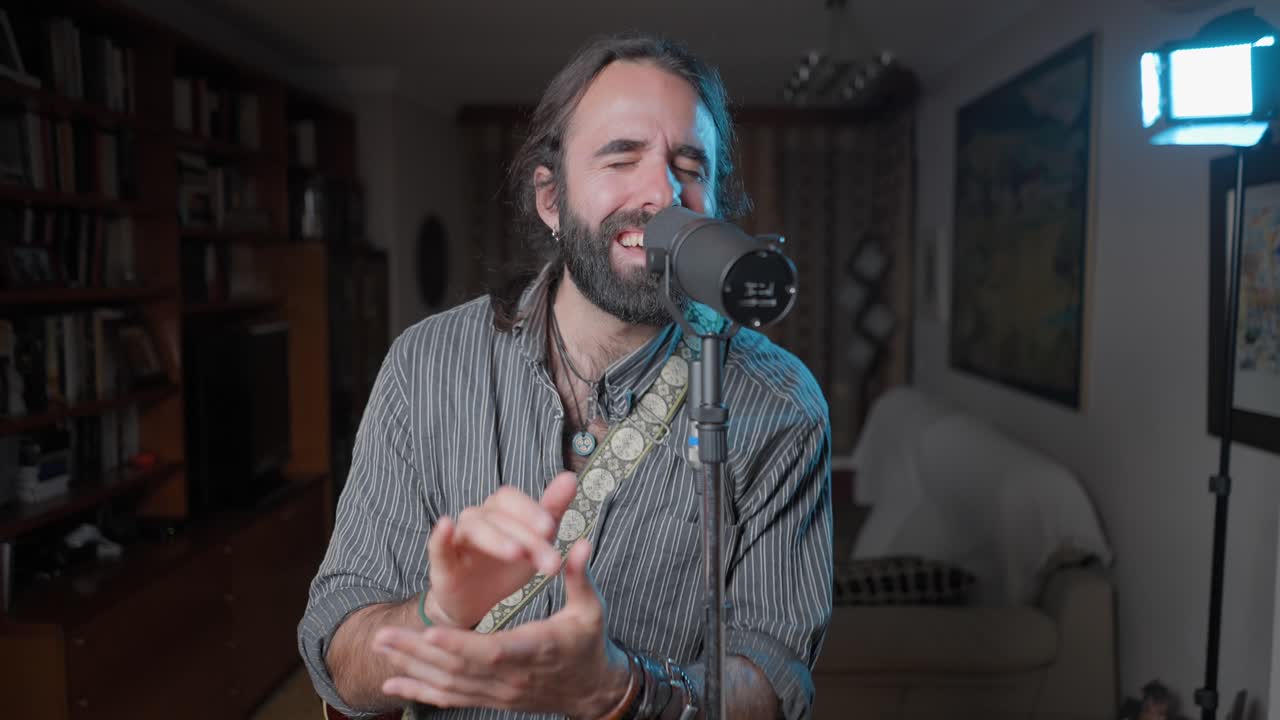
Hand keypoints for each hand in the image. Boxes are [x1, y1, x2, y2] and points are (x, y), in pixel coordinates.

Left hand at [374, 540, 630, 718]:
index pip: (495, 650)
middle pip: (460, 667)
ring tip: (380, 647)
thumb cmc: (589, 642)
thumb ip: (579, 576)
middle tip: (383, 635)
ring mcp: (500, 692)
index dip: (462, 643)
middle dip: (419, 651)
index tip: (432, 629)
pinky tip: (392, 684)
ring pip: (450, 684)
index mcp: (536, 649)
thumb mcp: (591, 608)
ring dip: (412, 667)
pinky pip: (451, 699)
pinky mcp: (492, 699)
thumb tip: (580, 543)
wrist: (592, 690)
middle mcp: (513, 676)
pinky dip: (420, 692)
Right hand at [424, 471, 577, 628]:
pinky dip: (441, 535)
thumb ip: (552, 509)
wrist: (477, 600)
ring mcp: (459, 537)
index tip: (551, 529)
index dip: (531, 511)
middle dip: (526, 535)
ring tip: (517, 554)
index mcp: (501, 510)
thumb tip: (570, 476)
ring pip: (476, 528)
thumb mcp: (536, 540)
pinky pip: (438, 544)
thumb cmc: (507, 565)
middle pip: (499, 515)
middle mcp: (479, 517)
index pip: (513, 500)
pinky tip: (446, 526)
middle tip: (548, 559)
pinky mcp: (442, 561)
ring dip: (497, 539)